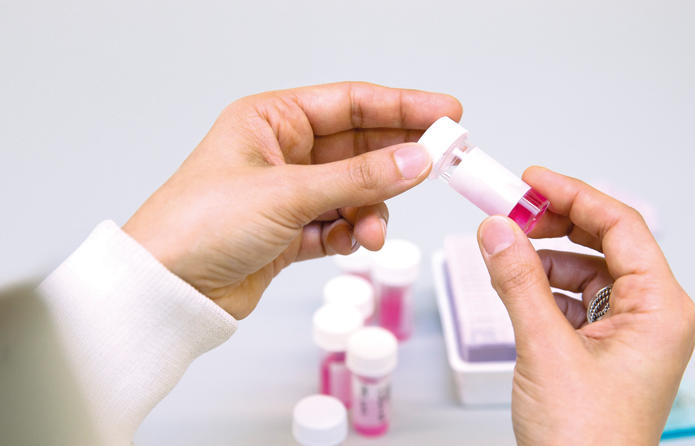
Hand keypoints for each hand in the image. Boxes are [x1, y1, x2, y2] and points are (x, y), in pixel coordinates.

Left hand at [124, 82, 460, 318]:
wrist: (166, 289)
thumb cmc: (198, 225)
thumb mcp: (287, 193)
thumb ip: (358, 178)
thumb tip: (415, 159)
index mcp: (271, 120)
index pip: (351, 103)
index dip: (402, 106)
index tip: (444, 113)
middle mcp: (282, 152)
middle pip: (359, 146)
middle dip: (397, 160)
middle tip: (439, 164)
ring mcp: (289, 192)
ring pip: (355, 191)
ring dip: (371, 209)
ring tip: (371, 230)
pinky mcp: (291, 230)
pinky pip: (340, 223)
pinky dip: (351, 233)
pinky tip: (349, 242)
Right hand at [477, 167, 694, 445]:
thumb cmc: (587, 441)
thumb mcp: (545, 350)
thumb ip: (518, 282)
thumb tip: (497, 230)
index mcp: (659, 309)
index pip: (621, 227)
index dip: (574, 195)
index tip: (532, 180)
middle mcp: (650, 316)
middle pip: (604, 244)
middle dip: (556, 223)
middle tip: (511, 209)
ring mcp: (626, 333)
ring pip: (585, 271)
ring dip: (544, 256)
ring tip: (504, 248)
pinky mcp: (601, 349)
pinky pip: (573, 300)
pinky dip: (542, 286)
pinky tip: (515, 283)